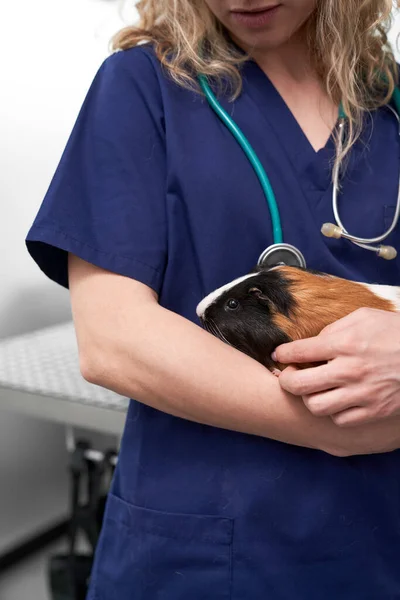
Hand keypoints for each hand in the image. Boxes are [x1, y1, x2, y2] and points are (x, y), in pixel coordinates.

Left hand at [274, 308, 399, 426]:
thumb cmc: (395, 332)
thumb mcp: (364, 316)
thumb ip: (335, 328)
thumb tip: (314, 342)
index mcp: (344, 343)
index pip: (298, 351)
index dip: (282, 354)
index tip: (279, 355)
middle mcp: (349, 370)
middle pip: (297, 384)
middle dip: (286, 380)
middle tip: (289, 376)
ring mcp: (361, 393)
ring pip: (315, 406)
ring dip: (309, 398)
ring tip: (314, 389)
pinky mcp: (374, 410)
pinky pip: (340, 419)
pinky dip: (333, 411)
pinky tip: (337, 400)